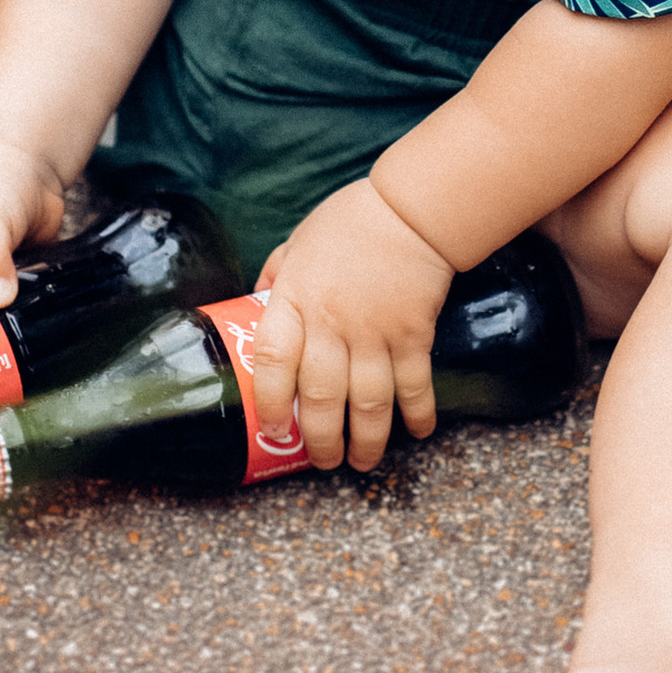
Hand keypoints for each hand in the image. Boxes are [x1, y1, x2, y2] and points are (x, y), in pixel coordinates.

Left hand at [249, 177, 451, 472]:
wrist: (412, 210)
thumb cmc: (350, 222)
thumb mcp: (297, 242)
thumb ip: (276, 276)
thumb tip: (254, 301)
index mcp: (295, 299)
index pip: (273, 359)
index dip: (269, 400)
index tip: (271, 426)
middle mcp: (331, 323)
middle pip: (322, 396)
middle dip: (321, 440)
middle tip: (323, 461)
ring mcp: (375, 333)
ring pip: (368, 402)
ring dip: (366, 440)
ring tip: (362, 462)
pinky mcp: (414, 335)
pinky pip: (414, 385)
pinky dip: (417, 414)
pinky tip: (417, 432)